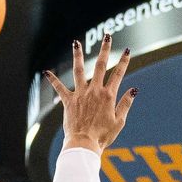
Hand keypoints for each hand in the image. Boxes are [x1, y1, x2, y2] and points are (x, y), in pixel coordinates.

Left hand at [43, 36, 136, 152]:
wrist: (84, 144)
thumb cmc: (103, 136)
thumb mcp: (119, 121)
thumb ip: (126, 103)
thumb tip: (134, 89)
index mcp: (108, 95)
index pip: (118, 74)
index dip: (124, 61)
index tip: (127, 50)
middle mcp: (94, 91)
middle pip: (100, 65)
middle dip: (105, 49)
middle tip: (107, 37)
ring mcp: (80, 95)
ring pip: (79, 70)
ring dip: (78, 55)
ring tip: (76, 43)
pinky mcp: (68, 101)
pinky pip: (59, 88)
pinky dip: (53, 80)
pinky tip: (46, 71)